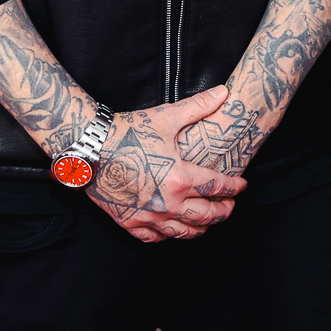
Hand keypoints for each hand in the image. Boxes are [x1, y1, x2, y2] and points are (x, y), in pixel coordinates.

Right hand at [88, 85, 247, 242]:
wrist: (89, 147)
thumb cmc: (127, 132)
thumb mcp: (166, 117)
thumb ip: (199, 106)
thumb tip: (222, 92)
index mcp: (180, 178)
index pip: (217, 188)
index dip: (234, 187)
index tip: (241, 185)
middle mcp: (167, 203)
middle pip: (205, 216)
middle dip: (223, 212)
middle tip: (230, 206)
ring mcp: (147, 216)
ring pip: (183, 233)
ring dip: (200, 228)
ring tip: (208, 222)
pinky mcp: (129, 222)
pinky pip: (153, 238)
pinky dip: (167, 236)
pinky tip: (172, 230)